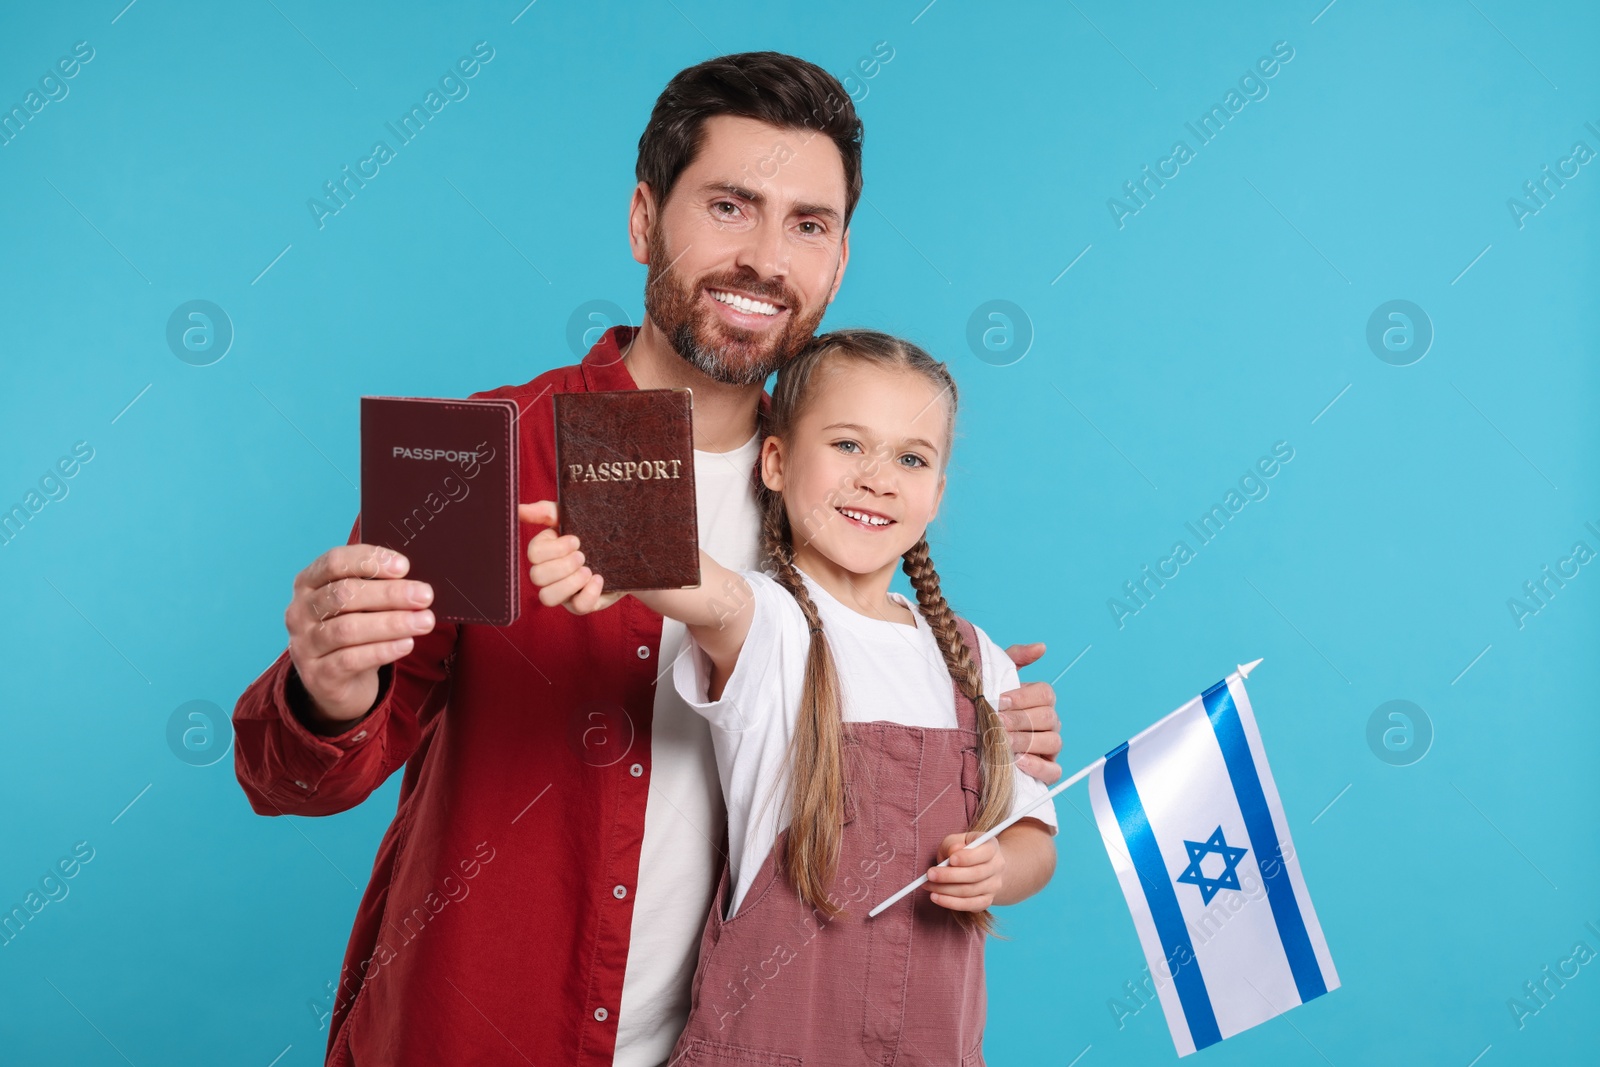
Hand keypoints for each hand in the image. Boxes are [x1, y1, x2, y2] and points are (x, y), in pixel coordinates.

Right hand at [287, 544, 434, 728]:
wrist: (338, 683)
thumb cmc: (354, 631)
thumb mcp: (360, 605)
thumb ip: (378, 587)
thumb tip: (416, 582)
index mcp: (308, 583)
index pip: (334, 562)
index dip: (369, 561)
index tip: (404, 566)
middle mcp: (300, 611)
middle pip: (344, 594)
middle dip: (389, 593)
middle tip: (425, 595)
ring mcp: (304, 645)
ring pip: (348, 628)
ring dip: (392, 623)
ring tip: (425, 621)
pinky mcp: (317, 675)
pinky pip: (351, 659)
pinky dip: (383, 650)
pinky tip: (407, 644)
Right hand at [519, 501, 624, 613]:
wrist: (626, 551)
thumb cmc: (592, 532)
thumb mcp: (571, 517)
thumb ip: (546, 511)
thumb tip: (520, 509)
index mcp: (545, 553)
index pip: (533, 554)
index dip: (554, 548)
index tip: (576, 540)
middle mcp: (549, 575)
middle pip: (536, 576)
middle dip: (562, 565)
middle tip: (582, 556)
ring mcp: (564, 592)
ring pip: (547, 597)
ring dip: (569, 582)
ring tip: (588, 571)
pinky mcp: (582, 605)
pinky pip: (578, 608)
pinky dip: (588, 593)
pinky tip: (599, 579)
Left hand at [925, 831, 1004, 911]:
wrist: (982, 866)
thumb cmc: (964, 850)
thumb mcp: (957, 840)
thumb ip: (952, 844)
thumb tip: (953, 852)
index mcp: (992, 847)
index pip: (985, 852)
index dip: (968, 857)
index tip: (950, 859)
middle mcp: (997, 867)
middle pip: (975, 875)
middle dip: (949, 876)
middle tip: (930, 874)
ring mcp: (994, 886)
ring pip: (969, 891)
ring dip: (945, 890)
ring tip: (927, 885)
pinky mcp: (986, 901)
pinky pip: (969, 905)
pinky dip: (950, 903)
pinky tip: (936, 897)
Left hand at [1000, 642, 1062, 784]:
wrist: (972, 740)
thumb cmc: (987, 706)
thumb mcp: (997, 678)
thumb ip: (1015, 658)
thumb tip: (1041, 647)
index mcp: (1040, 700)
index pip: (1045, 693)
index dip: (1023, 696)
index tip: (998, 700)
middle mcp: (1050, 723)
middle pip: (1048, 717)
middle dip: (1020, 719)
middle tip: (996, 722)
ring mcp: (1050, 747)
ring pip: (1053, 742)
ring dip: (1026, 741)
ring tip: (1002, 742)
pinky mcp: (1047, 770)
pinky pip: (1054, 770)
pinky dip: (1037, 766)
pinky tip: (1018, 761)